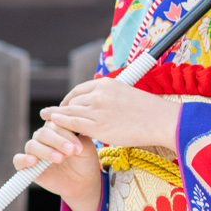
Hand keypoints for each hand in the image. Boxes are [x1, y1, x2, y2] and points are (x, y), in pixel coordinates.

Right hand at [15, 121, 100, 210]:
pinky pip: (18, 160)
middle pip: (43, 132)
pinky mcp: (26, 167)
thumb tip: (71, 121)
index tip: (80, 146)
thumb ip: (79, 134)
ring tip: (60, 158)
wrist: (83, 182)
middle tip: (71, 151)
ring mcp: (35, 151)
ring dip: (46, 151)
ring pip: (32, 145)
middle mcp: (43, 138)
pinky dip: (24, 159)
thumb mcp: (86, 147)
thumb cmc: (85, 161)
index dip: (66, 132)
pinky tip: (34, 161)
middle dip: (58, 141)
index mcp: (56, 128)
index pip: (55, 122)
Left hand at [43, 78, 181, 151]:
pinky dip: (61, 123)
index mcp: (108, 84)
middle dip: (63, 108)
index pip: (81, 90)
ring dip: (57, 116)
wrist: (163, 120)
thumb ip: (111, 98)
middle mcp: (99, 94)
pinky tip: (53, 123)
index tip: (65, 104)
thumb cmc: (151, 112)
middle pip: (73, 101)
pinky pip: (73, 123)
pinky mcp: (98, 126)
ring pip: (70, 112)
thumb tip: (103, 107)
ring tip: (47, 119)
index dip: (70, 98)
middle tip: (54, 115)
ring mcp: (97, 110)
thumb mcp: (128, 95)